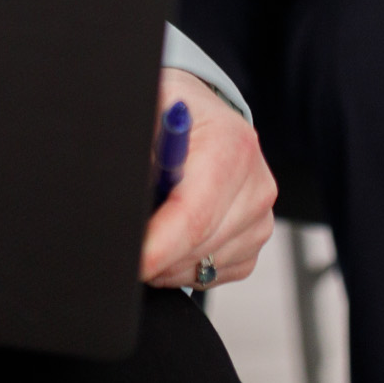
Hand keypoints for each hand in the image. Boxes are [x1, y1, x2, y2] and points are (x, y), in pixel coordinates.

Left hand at [139, 71, 275, 289]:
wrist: (203, 115)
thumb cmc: (172, 112)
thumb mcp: (149, 110)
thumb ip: (137, 146)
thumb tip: (123, 188)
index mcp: (230, 146)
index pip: (193, 216)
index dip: (157, 246)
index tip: (131, 261)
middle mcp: (255, 184)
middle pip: (197, 246)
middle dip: (155, 253)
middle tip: (127, 241)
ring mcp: (260, 216)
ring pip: (202, 265)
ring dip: (167, 261)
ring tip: (151, 226)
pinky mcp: (255, 239)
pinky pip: (212, 273)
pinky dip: (184, 266)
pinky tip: (172, 236)